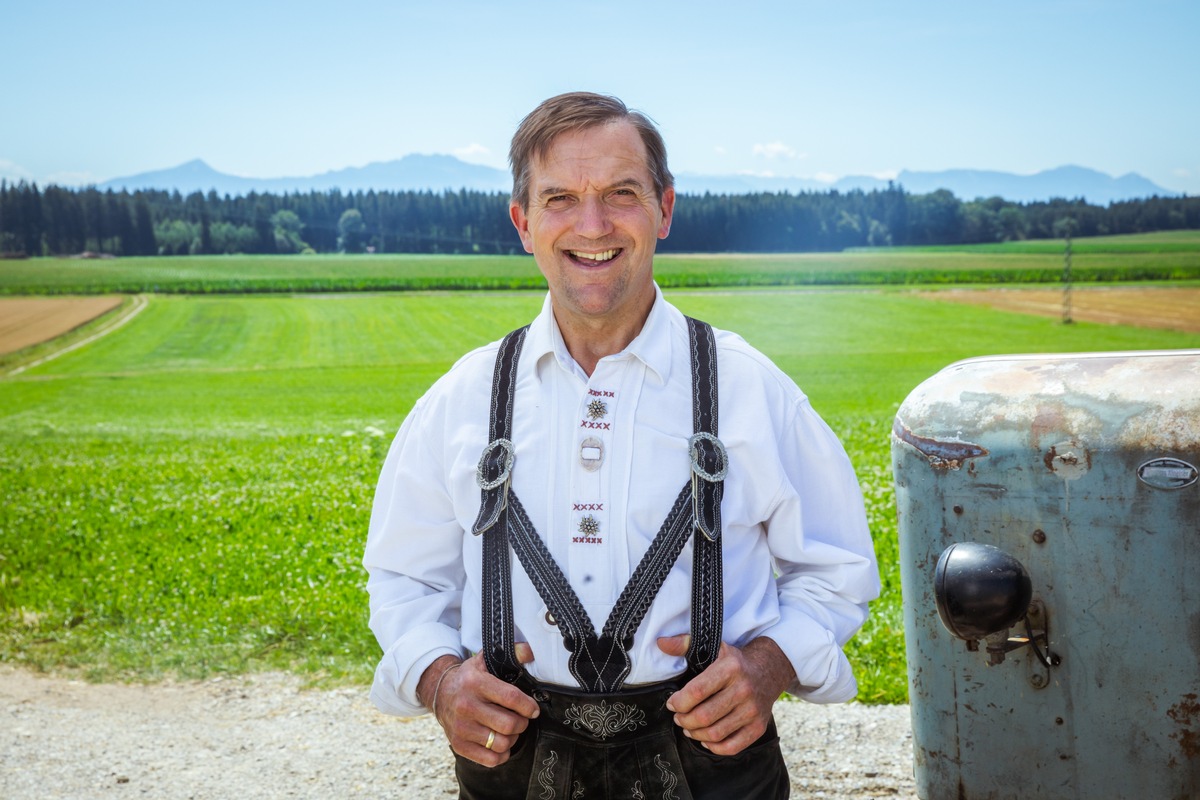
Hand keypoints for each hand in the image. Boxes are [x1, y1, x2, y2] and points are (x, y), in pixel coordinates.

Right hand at [419, 643, 538, 766]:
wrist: (440, 693)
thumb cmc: (468, 678)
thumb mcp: (485, 660)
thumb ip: (510, 654)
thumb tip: (530, 651)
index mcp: (475, 683)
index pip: (511, 698)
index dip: (528, 706)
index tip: (533, 709)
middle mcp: (466, 706)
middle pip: (509, 725)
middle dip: (522, 723)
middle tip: (521, 719)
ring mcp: (461, 728)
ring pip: (502, 743)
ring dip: (513, 738)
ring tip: (510, 729)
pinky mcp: (459, 745)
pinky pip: (491, 760)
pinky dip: (501, 754)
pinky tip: (500, 742)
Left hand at [657, 635, 794, 755]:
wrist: (769, 671)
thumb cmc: (735, 662)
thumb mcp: (714, 647)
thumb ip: (685, 644)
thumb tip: (661, 643)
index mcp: (731, 668)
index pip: (697, 691)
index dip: (679, 702)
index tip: (672, 703)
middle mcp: (744, 690)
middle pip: (704, 716)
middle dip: (684, 720)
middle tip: (679, 718)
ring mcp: (753, 711)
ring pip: (715, 733)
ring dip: (695, 734)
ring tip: (689, 728)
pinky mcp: (759, 727)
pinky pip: (732, 747)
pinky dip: (714, 747)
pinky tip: (706, 739)